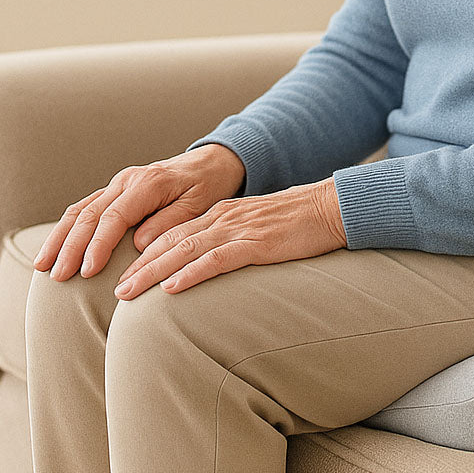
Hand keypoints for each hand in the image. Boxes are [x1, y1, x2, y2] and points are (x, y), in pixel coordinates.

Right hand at [33, 144, 246, 281]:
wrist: (210, 163)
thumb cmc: (207, 185)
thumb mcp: (199, 204)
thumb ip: (170, 222)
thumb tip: (140, 243)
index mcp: (149, 183)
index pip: (114, 217)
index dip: (98, 245)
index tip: (87, 272)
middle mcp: (128, 180)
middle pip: (90, 214)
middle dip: (70, 246)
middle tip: (58, 276)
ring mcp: (119, 183)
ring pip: (81, 210)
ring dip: (60, 238)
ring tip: (44, 266)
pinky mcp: (115, 190)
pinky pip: (85, 208)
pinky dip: (67, 229)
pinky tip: (55, 249)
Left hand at [112, 177, 346, 299]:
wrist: (331, 208)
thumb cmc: (300, 221)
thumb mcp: (259, 227)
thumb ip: (235, 239)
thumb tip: (214, 261)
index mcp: (224, 214)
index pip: (175, 232)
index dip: (147, 254)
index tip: (125, 274)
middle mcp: (225, 218)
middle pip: (171, 241)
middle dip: (140, 266)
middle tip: (115, 290)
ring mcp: (240, 229)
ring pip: (185, 250)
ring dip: (153, 272)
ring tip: (129, 293)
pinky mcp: (257, 242)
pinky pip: (216, 259)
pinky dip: (190, 273)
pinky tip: (172, 288)